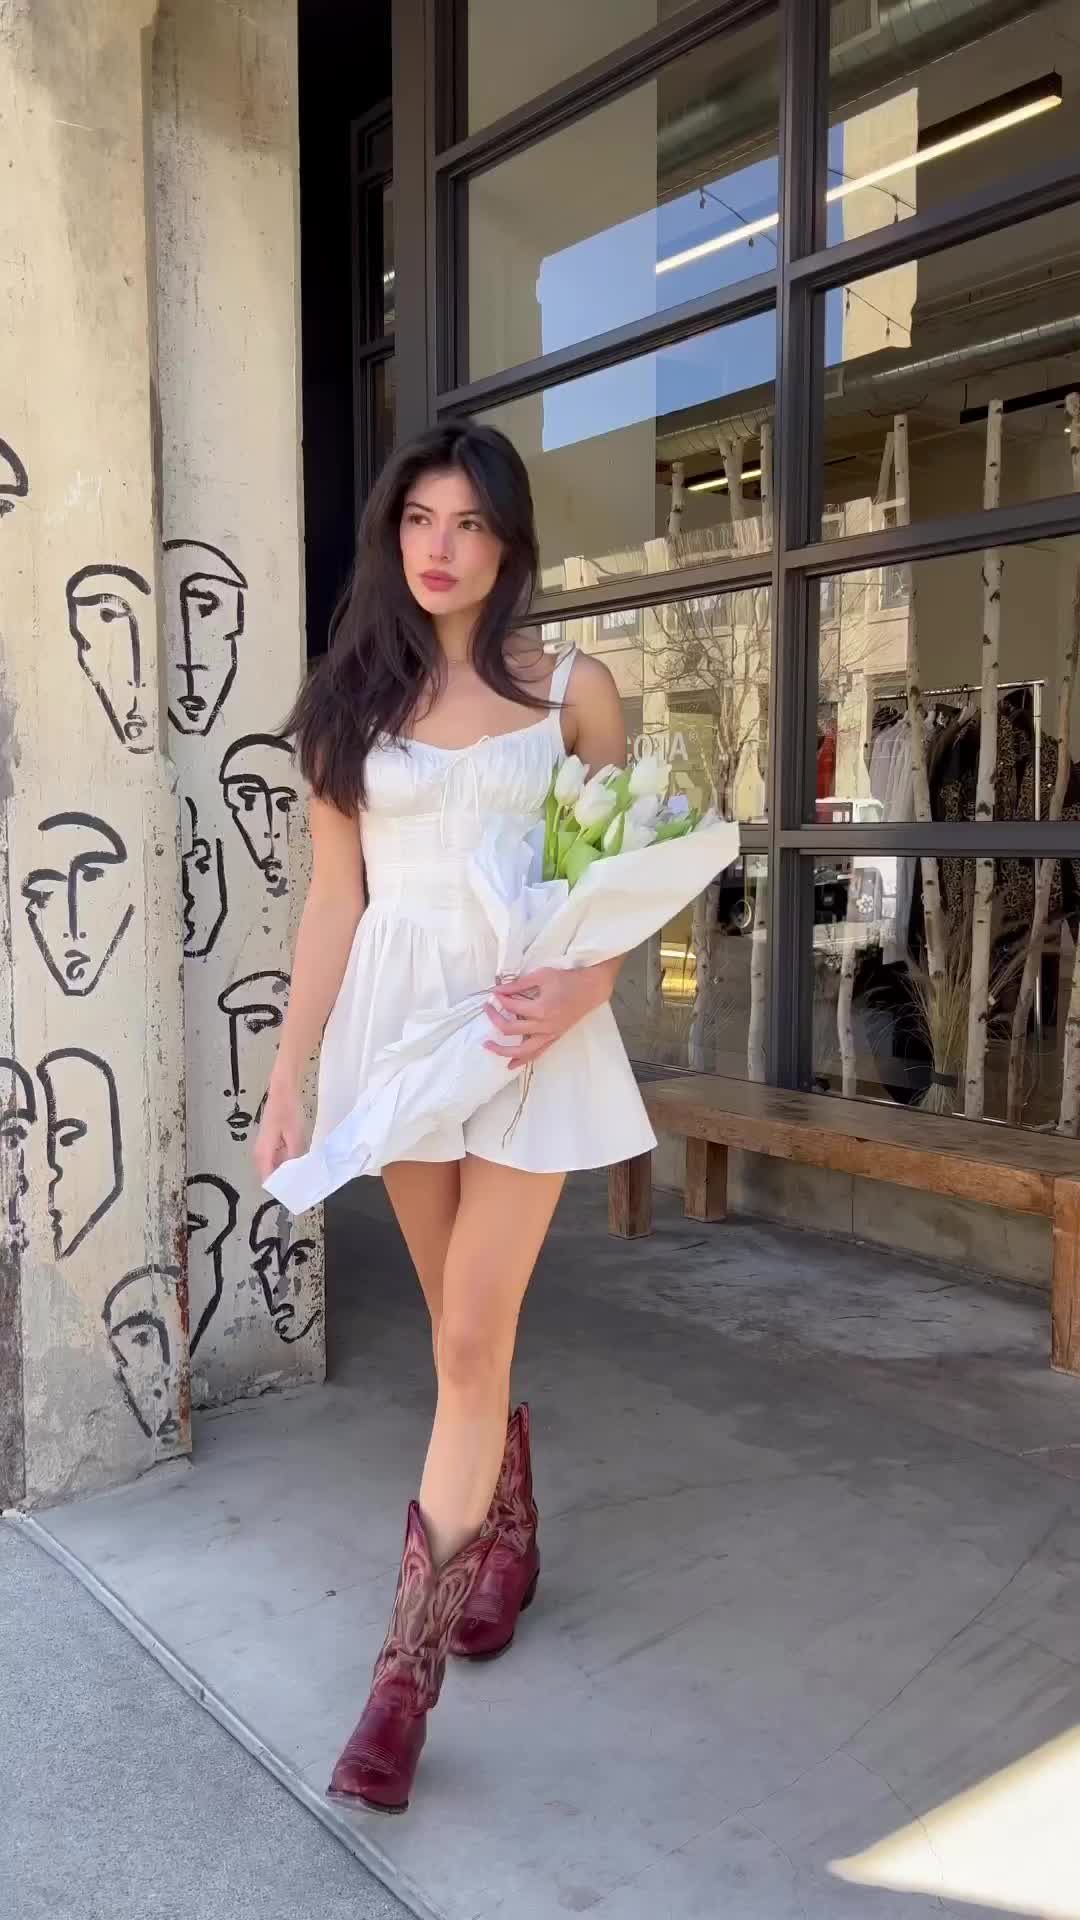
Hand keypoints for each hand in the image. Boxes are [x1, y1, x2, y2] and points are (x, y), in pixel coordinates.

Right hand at [253, 1073, 306, 1182]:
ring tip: (302, 1175)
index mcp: (263, 1151)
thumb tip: (296, 1174)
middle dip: (283, 1180)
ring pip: (272, 1166)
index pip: (267, 1178)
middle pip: (269, 1174)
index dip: (280, 1187)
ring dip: (285, 1170)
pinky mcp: (268, 1141)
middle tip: (301, 1185)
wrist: (282, 1091)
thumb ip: (294, 1157)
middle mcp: (260, 1151)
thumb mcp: (296, 1136)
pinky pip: (275, 1158)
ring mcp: (263, 1146)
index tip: (294, 1193)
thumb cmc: (288, 1111)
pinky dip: (285, 1161)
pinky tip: (298, 1160)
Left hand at [484, 965, 613, 1069]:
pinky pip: (536, 1054)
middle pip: (511, 1029)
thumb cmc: (567, 980)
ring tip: (488, 1047)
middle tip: (487, 1009)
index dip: (500, 999)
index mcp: (541, 1009)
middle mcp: (544, 1026)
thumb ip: (518, 984)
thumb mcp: (541, 975)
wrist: (590, 989)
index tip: (494, 993)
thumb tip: (498, 989)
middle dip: (495, 1018)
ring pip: (522, 1050)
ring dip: (503, 1050)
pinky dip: (523, 1060)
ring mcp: (549, 1035)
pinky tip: (510, 1064)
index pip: (512, 1007)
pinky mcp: (554, 1038)